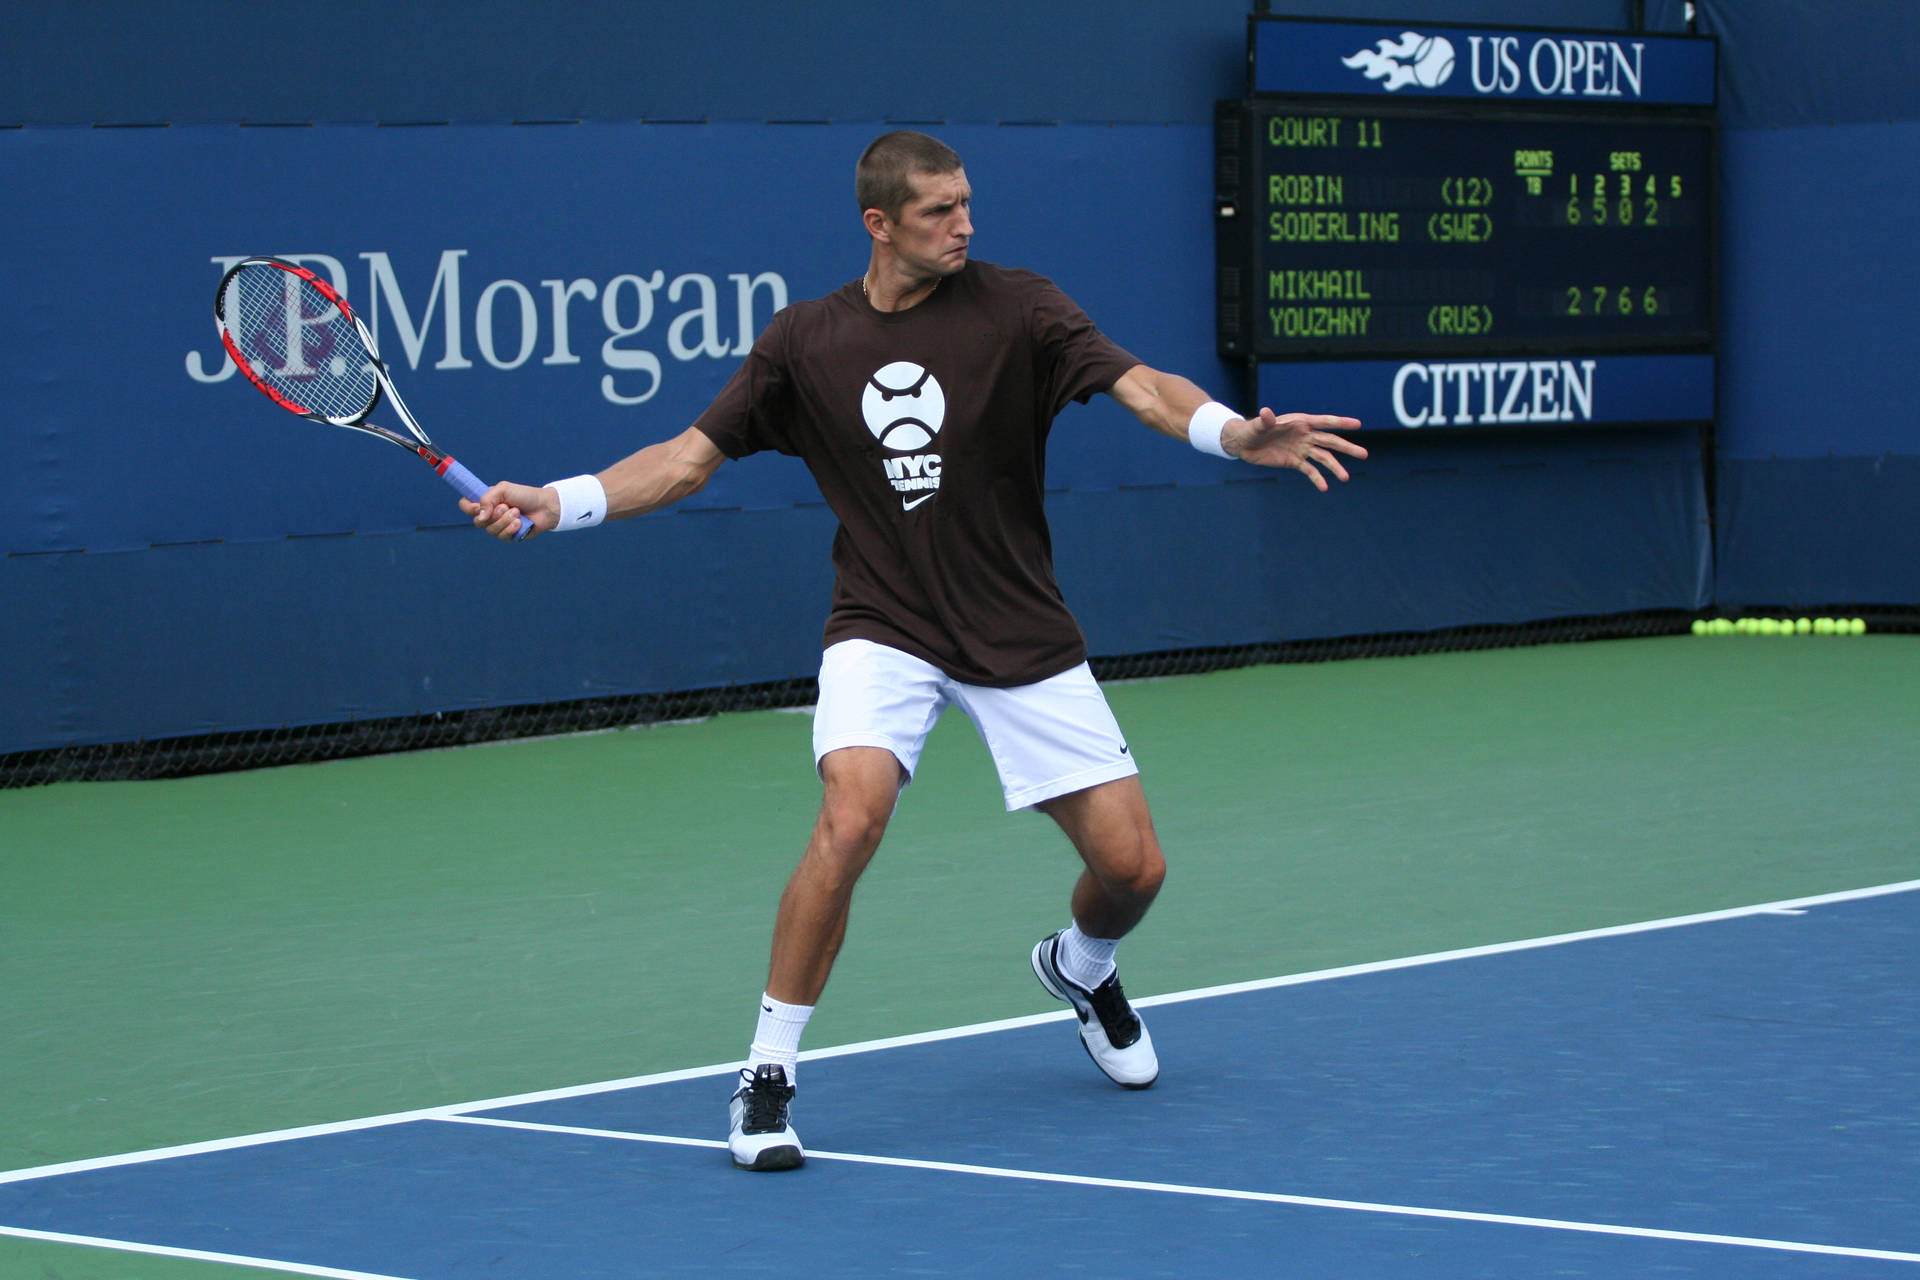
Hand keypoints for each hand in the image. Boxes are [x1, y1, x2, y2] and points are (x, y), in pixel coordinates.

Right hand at [460, 481, 556, 540]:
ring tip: (517, 512)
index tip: (477, 507)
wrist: (545, 506)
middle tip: (506, 507)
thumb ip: (487, 499)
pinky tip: (520, 522)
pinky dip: (511, 528)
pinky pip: (502, 536)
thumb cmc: (524, 495)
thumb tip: (480, 517)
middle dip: (493, 515)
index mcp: (486, 502)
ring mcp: (499, 526)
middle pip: (477, 522)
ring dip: (505, 520)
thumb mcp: (504, 490)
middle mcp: (490, 515)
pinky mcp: (509, 536)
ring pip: (491, 530)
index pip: (465, 506)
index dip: (468, 508)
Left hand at [1227, 409, 1367, 490]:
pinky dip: (1317, 478)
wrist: (1244, 444)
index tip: (1358, 424)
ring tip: (1345, 478)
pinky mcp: (1295, 461)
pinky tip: (1324, 487)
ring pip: (1323, 458)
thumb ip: (1265, 420)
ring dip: (1335, 467)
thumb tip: (1266, 412)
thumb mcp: (1257, 425)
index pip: (1324, 422)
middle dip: (1347, 448)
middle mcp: (1305, 435)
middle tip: (1364, 454)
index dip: (1341, 422)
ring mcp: (1302, 449)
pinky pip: (1309, 470)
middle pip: (1330, 441)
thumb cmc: (1252, 429)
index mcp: (1300, 422)